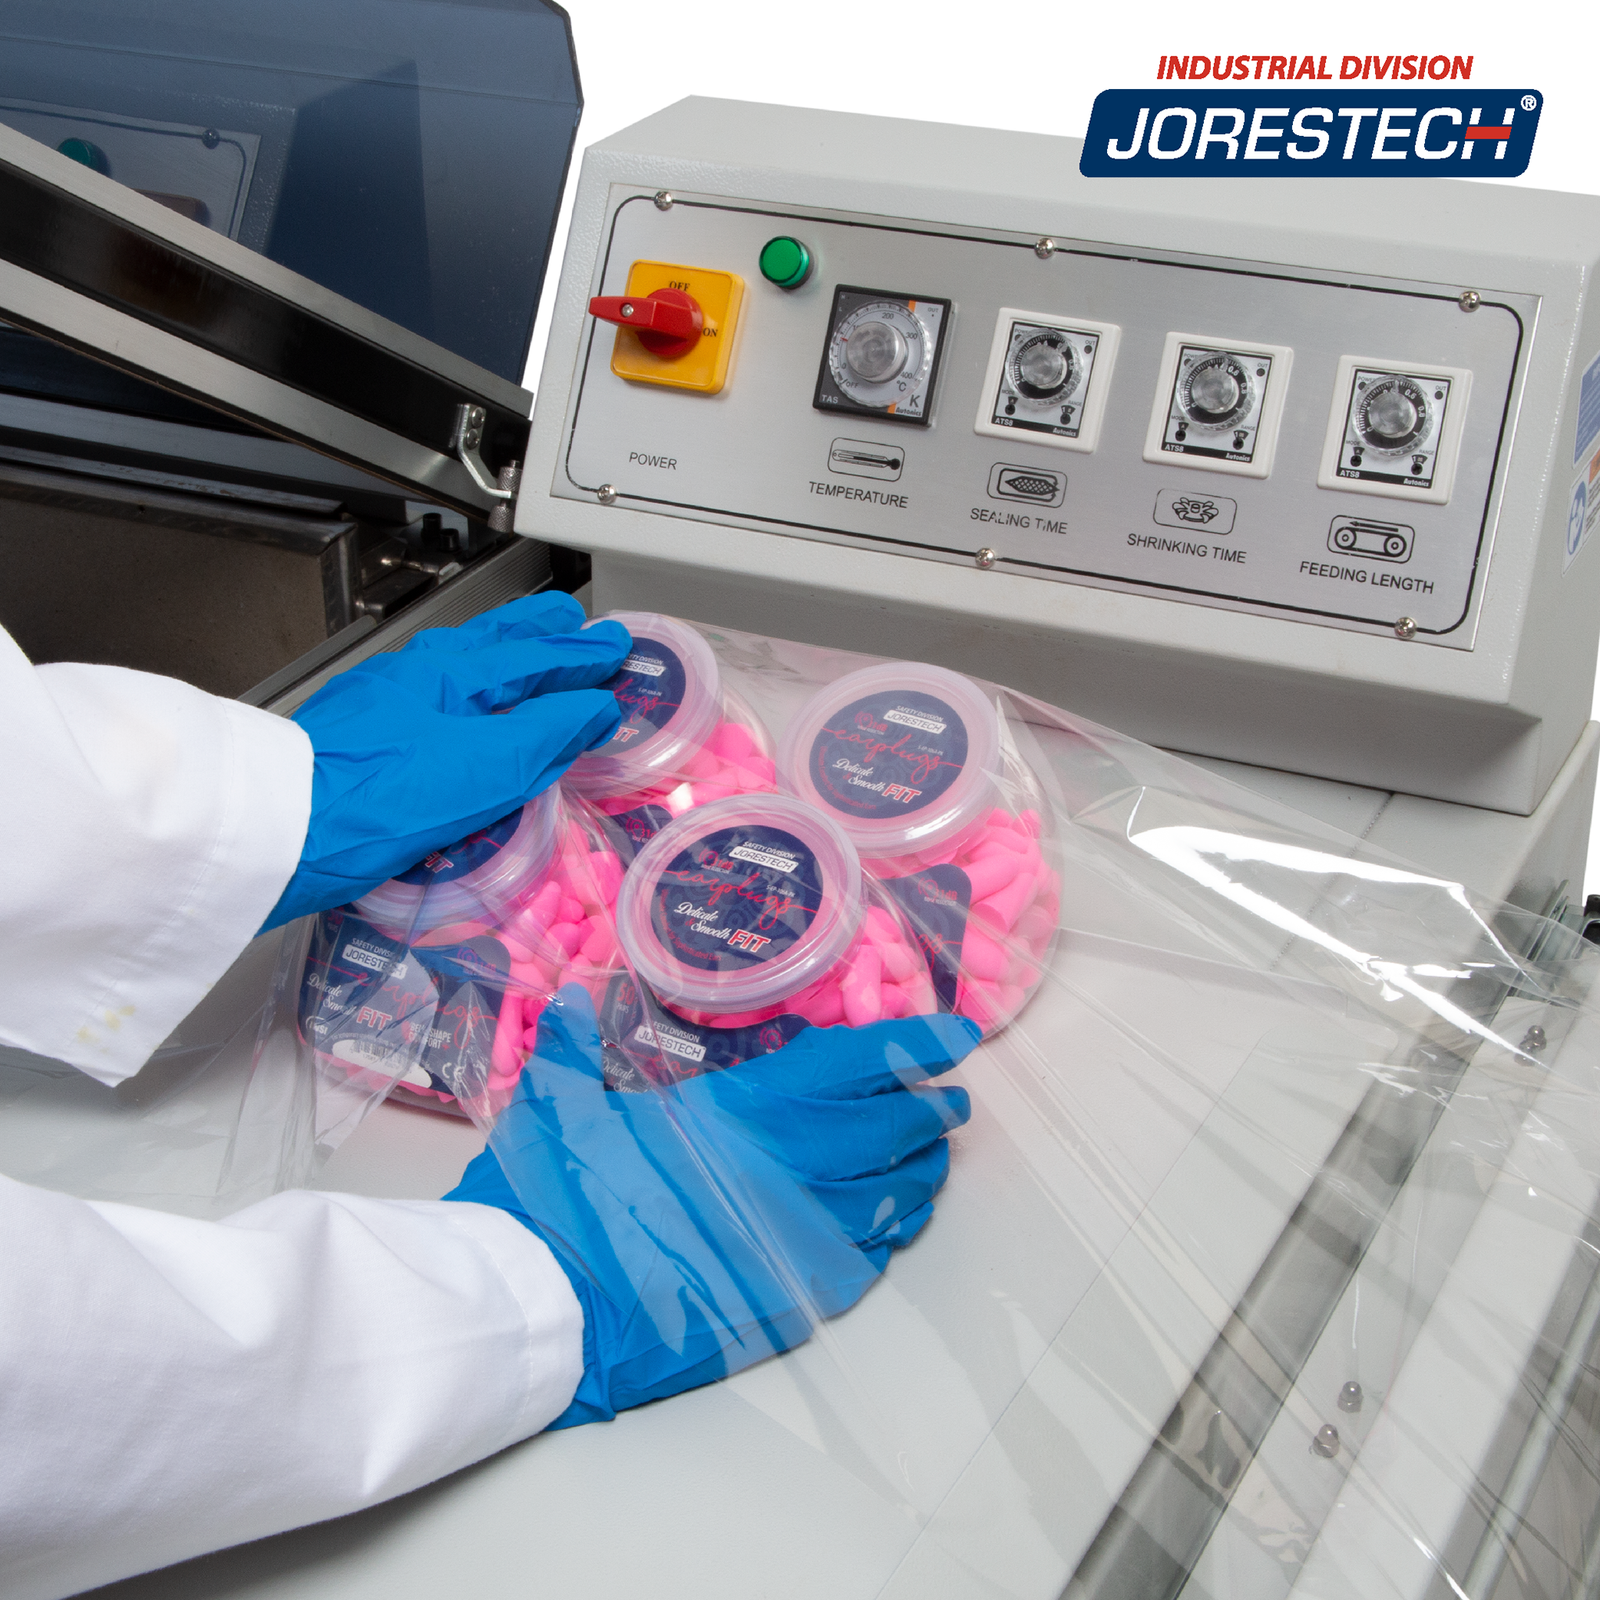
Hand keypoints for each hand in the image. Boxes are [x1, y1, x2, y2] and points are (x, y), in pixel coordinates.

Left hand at [263, 595, 628, 928]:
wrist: (281, 827)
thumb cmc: (381, 798)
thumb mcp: (487, 768)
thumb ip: (547, 732)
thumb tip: (594, 706)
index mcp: (454, 673)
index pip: (534, 654)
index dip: (579, 654)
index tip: (614, 646)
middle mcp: (417, 673)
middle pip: (492, 643)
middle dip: (538, 632)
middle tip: (572, 622)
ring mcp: (385, 700)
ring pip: (459, 664)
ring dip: (502, 655)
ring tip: (524, 652)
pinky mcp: (362, 734)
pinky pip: (433, 694)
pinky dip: (467, 687)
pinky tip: (460, 708)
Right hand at [444, 987, 977, 1426]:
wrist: (549, 1311)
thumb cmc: (556, 1202)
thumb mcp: (557, 1110)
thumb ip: (572, 1050)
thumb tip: (572, 1002)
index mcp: (741, 1112)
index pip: (853, 1065)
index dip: (914, 1044)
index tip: (955, 1033)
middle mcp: (789, 1169)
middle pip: (892, 1131)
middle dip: (931, 1109)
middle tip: (950, 1099)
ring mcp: (798, 1239)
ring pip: (894, 1198)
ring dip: (920, 1171)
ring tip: (931, 1156)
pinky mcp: (793, 1300)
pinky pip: (869, 1259)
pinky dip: (890, 1231)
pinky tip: (890, 1222)